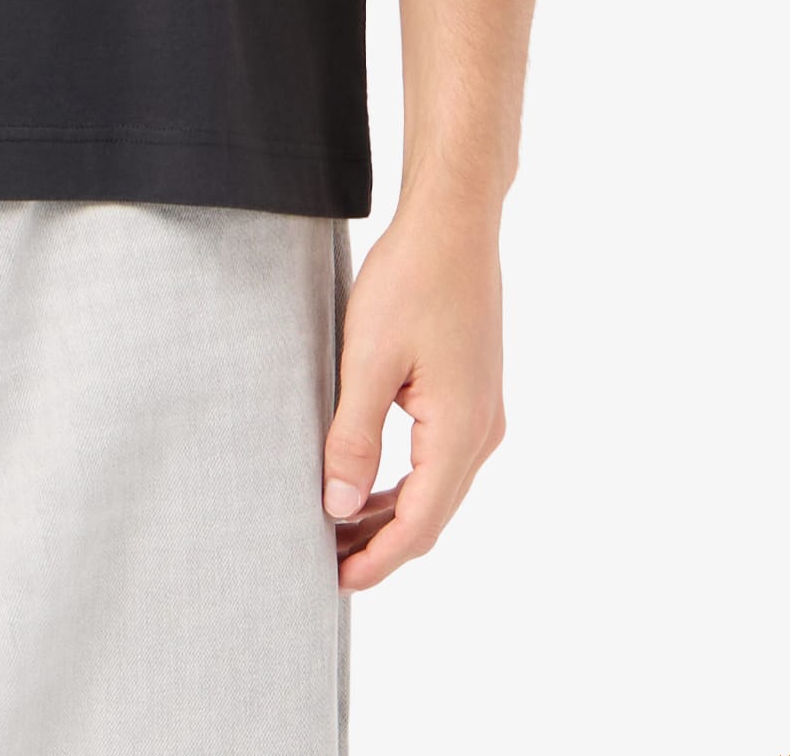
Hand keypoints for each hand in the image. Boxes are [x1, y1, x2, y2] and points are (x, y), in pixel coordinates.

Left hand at [322, 195, 507, 590]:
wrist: (453, 226)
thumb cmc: (411, 281)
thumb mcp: (368, 358)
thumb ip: (354, 436)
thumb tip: (340, 506)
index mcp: (460, 432)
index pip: (419, 524)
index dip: (377, 559)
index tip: (334, 581)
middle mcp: (481, 433)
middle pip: (431, 514)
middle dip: (379, 544)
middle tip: (324, 561)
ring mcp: (481, 414)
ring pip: (435, 488)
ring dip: (390, 513)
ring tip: (337, 528)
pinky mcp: (471, 395)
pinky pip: (438, 459)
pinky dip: (404, 481)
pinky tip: (366, 481)